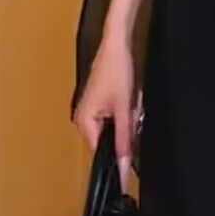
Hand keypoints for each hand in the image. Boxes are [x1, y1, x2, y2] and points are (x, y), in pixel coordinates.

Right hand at [72, 37, 140, 192]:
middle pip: (107, 141)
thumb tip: (124, 166)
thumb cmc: (117, 72)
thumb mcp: (125, 110)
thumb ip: (124, 140)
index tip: (129, 170)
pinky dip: (125, 113)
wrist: (117, 45)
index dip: (116, 161)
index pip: (99, 154)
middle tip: (132, 114)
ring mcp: (90, 109)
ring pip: (113, 129)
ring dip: (126, 121)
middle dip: (125, 134)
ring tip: (130, 101)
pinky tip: (130, 99)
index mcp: (84, 122)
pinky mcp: (99, 102)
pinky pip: (114, 118)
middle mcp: (82, 118)